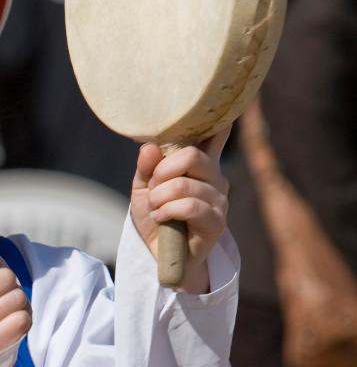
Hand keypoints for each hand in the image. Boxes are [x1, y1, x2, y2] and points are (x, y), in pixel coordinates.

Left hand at [130, 126, 230, 292]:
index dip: (219, 122)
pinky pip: (190, 206)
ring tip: (155, 208)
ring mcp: (219, 199)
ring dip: (160, 197)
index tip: (221, 111)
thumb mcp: (144, 189)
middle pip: (191, 156)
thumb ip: (146, 168)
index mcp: (200, 165)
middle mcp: (215, 177)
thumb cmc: (157, 218)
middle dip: (162, 173)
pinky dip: (168, 210)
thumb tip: (149, 147)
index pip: (215, 136)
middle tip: (153, 189)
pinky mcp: (217, 221)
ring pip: (185, 185)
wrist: (160, 255)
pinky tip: (161, 218)